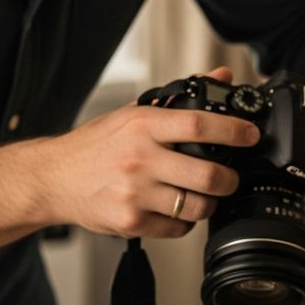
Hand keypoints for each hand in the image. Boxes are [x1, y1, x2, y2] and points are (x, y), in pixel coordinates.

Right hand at [35, 66, 258, 238]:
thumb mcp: (134, 112)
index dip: (234, 130)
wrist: (52, 178)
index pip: (200, 124)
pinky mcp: (130, 221)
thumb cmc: (96, 145)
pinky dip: (186, 221)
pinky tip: (179, 210)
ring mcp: (135, 193)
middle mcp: (140, 159)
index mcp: (144, 125)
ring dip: (210, 203)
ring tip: (206, 195)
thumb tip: (221, 76)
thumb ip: (180, 98)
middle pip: (207, 174)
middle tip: (231, 177)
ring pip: (196, 206)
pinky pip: (177, 228)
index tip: (251, 134)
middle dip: (230, 179)